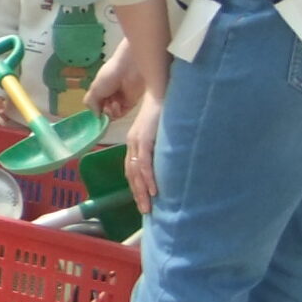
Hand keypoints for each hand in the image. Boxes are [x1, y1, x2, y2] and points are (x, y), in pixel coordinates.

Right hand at [86, 38, 144, 119]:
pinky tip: (116, 105)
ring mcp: (120, 100)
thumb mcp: (94, 89)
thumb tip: (96, 115)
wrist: (129, 69)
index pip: (96, 105)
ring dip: (109, 113)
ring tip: (108, 107)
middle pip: (104, 111)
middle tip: (102, 109)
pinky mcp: (131, 103)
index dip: (94, 110)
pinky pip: (122, 113)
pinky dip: (117, 112)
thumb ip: (91, 104)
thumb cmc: (109, 75)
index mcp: (101, 90)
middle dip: (101, 113)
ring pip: (113, 115)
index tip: (94, 112)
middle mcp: (110, 96)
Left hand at [122, 94, 160, 210]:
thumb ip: (160, 144)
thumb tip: (169, 160)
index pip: (132, 168)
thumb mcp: (160, 131)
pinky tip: (154, 191)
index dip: (136, 185)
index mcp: (135, 142)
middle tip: (145, 210)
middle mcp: (133, 143)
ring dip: (142, 192)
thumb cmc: (164, 110)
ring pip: (137, 173)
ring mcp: (138, 142)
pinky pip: (145, 163)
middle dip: (138, 194)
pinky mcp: (145, 139)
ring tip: (148, 207)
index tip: (142, 199)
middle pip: (132, 174)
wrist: (161, 90)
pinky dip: (149, 179)